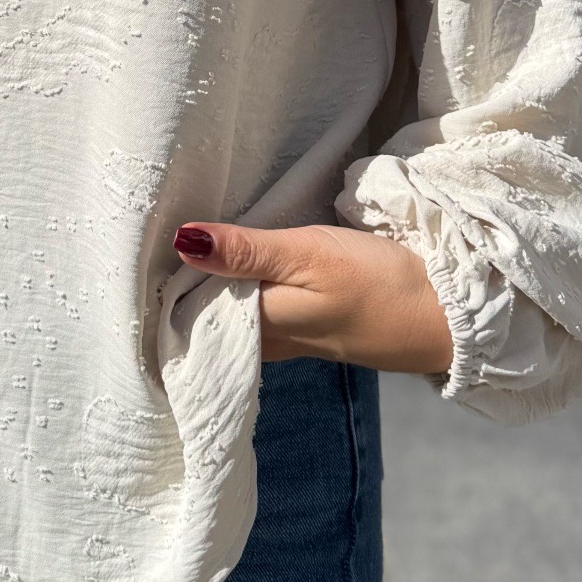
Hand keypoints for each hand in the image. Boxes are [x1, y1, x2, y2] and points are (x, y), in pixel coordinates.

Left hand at [172, 220, 454, 374]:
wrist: (449, 316)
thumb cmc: (377, 284)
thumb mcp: (308, 255)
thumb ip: (246, 250)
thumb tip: (180, 242)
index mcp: (260, 326)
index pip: (191, 315)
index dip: (163, 290)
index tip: (132, 264)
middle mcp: (272, 339)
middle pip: (211, 321)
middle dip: (183, 295)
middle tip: (146, 257)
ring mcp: (299, 336)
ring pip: (239, 320)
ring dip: (215, 295)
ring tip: (185, 260)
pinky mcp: (321, 326)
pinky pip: (266, 315)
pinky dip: (246, 296)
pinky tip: (242, 275)